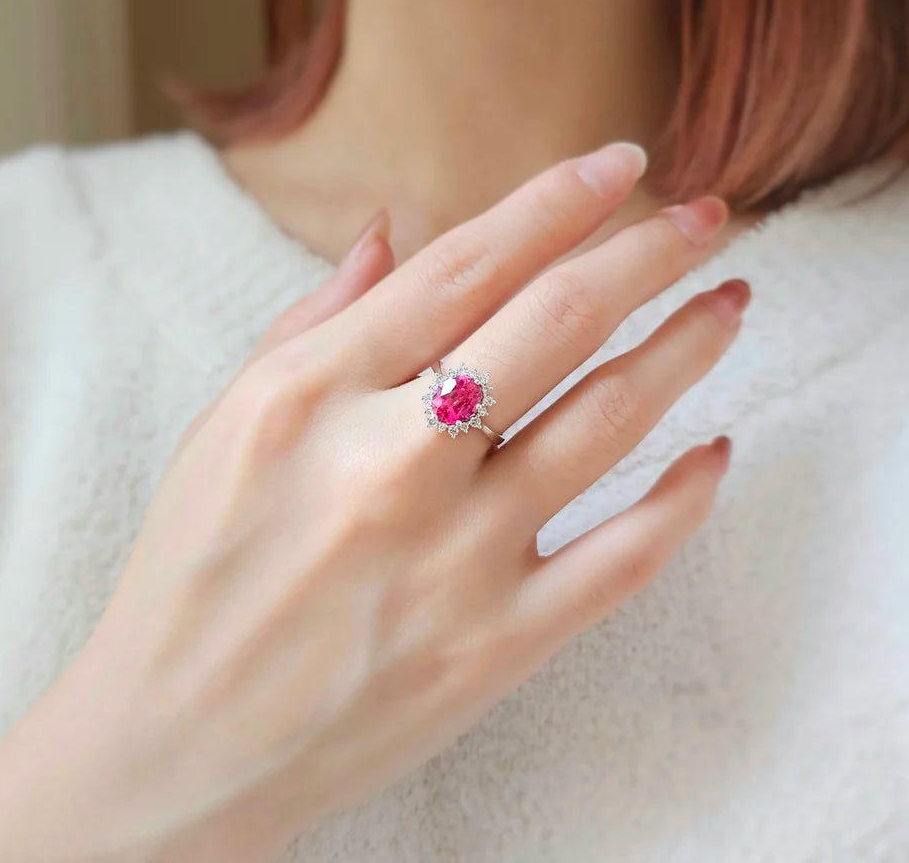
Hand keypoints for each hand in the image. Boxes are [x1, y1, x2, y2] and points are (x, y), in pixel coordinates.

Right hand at [0, 144, 744, 862]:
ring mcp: (456, 557)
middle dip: (649, 250)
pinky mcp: (498, 642)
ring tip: (729, 303)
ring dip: (685, 347)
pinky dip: (685, 497)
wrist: (178, 744)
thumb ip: (316, 317)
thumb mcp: (226, 420)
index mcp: (314, 393)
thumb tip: (396, 232)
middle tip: (707, 215)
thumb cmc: (192, 570)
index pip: (467, 264)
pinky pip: (625, 555)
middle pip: (557, 320)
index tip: (622, 163)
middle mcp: (393, 463)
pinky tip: (716, 449)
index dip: (557, 201)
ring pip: (608, 420)